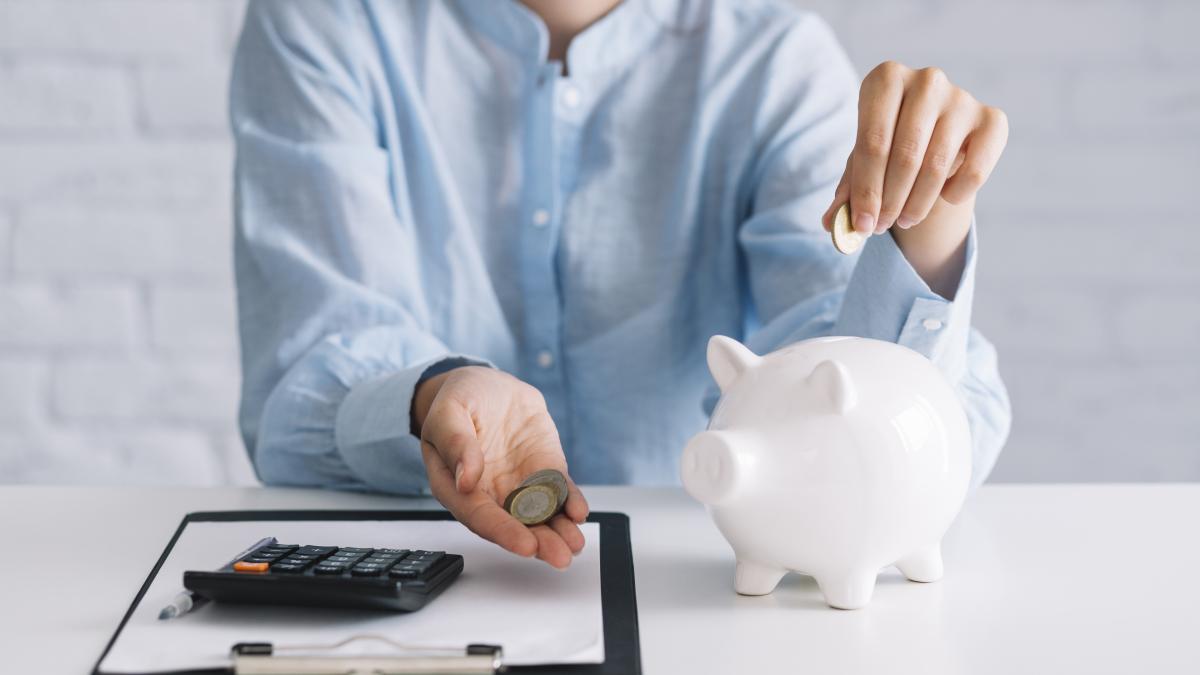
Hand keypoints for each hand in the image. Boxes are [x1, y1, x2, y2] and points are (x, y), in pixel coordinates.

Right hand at [413, 366, 588, 567]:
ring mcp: (518, 483)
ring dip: (558, 531)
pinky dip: (570, 503)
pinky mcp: (543, 469)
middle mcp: (489, 492)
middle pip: (512, 524)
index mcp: (456, 484)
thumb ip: (455, 443)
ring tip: (575, 544)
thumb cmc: (461, 399)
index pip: (478, 515)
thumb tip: (466, 479)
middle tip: (559, 555)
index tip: (524, 544)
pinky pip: (558, 491)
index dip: (502, 531)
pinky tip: (579, 512)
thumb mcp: (449, 412)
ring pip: (539, 515)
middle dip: (538, 542)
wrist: (488, 385)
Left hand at [821, 61, 1007, 297]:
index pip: (873, 143)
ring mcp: (962, 97)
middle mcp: (926, 80)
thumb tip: (834, 224)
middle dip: (890, 200)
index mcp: (885, 79)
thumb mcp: (862, 163)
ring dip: (917, 203)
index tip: (862, 225)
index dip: (866, 191)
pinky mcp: (992, 119)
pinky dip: (956, 193)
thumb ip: (847, 192)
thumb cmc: (889, 145)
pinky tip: (944, 198)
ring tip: (904, 220)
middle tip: (880, 227)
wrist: (933, 134)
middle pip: (905, 154)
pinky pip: (975, 170)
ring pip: (937, 165)